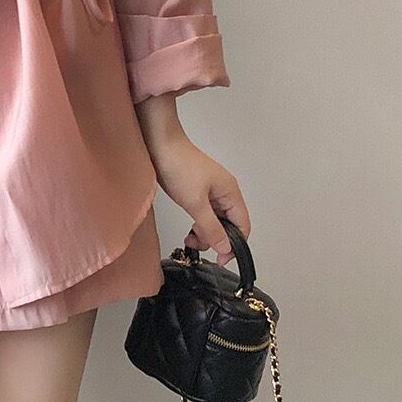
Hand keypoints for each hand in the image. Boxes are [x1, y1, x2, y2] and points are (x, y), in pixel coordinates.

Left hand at [145, 129, 250, 265]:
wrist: (158, 143)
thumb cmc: (177, 166)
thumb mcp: (195, 202)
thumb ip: (211, 227)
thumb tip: (226, 248)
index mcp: (230, 192)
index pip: (243, 226)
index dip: (234, 245)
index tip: (220, 259)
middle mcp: (224, 192)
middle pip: (229, 225)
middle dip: (215, 239)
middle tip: (196, 245)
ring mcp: (211, 191)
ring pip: (216, 220)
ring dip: (205, 233)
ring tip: (189, 238)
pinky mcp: (197, 190)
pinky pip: (205, 213)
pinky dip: (198, 223)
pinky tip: (188, 228)